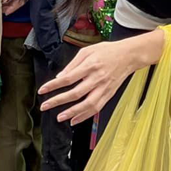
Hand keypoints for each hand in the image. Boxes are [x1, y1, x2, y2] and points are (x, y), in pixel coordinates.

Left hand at [38, 30, 170, 125]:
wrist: (129, 56)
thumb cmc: (107, 51)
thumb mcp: (87, 51)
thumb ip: (72, 64)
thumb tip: (59, 77)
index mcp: (90, 66)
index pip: (68, 78)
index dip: (53, 86)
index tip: (42, 91)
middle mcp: (97, 78)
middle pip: (75, 93)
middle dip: (58, 101)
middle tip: (44, 106)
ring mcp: (104, 88)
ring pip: (87, 104)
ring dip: (72, 113)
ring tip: (59, 117)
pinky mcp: (109, 94)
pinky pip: (96, 108)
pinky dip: (85, 115)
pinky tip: (74, 120)